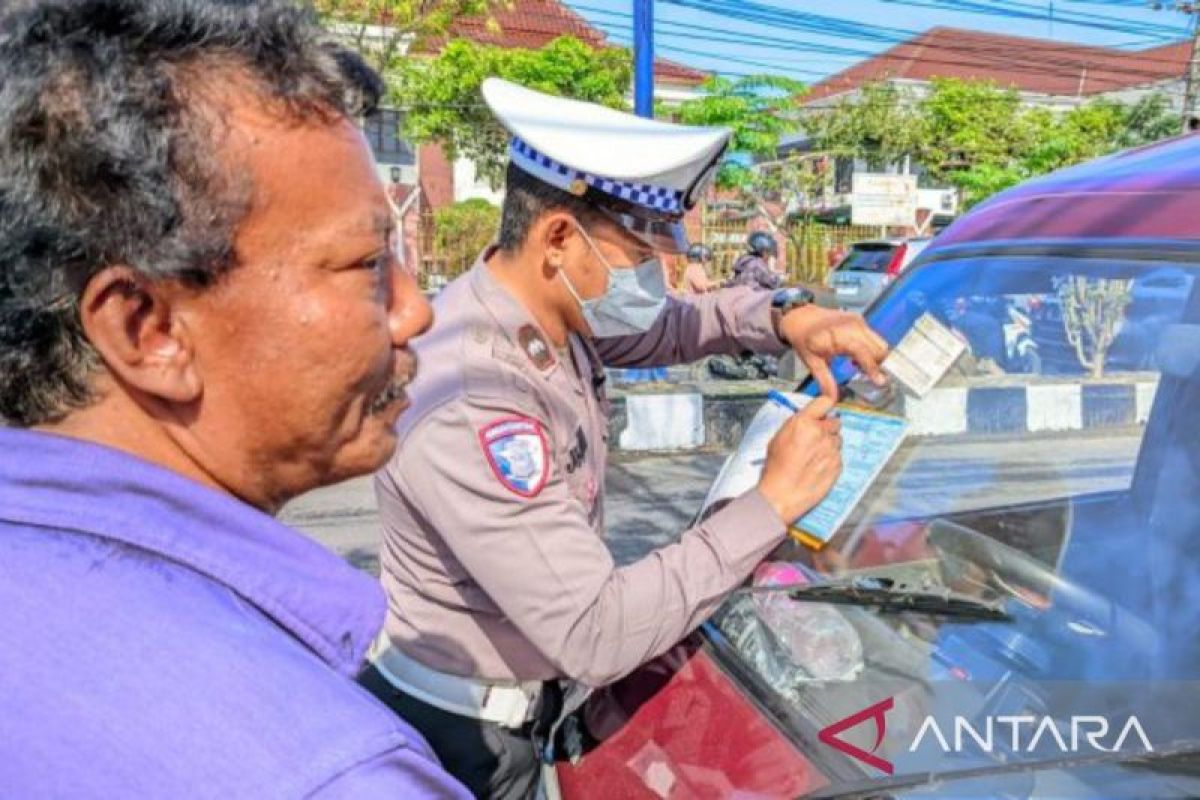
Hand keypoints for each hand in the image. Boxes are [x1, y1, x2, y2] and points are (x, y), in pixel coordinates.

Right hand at [757, 397, 841, 522]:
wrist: (781, 494)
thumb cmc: (776, 470)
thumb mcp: (778, 438)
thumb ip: (797, 425)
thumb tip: (806, 420)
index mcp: (803, 423)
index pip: (826, 401)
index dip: (827, 402)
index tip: (829, 403)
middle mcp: (820, 433)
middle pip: (834, 421)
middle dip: (826, 428)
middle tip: (814, 438)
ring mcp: (831, 449)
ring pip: (837, 439)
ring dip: (829, 444)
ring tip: (812, 457)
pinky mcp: (838, 464)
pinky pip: (838, 456)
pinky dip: (830, 460)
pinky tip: (816, 467)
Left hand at [779, 306, 889, 400]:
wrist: (800, 316)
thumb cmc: (804, 338)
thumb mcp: (812, 361)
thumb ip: (825, 380)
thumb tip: (832, 399)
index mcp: (840, 335)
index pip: (864, 352)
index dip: (873, 368)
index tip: (880, 382)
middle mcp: (853, 325)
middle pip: (878, 348)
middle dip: (879, 365)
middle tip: (871, 379)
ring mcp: (858, 321)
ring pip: (880, 343)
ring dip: (877, 358)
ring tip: (860, 369)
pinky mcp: (859, 321)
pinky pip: (873, 338)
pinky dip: (871, 350)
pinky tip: (856, 359)